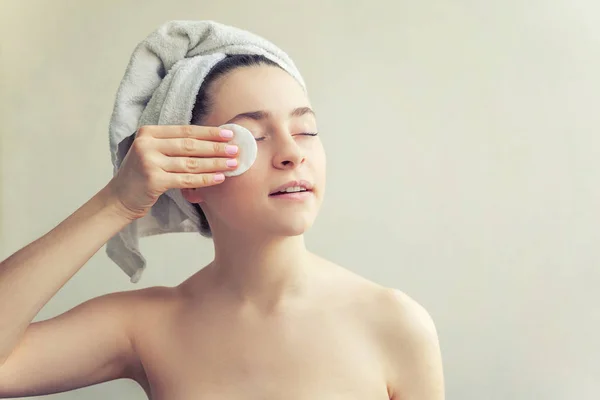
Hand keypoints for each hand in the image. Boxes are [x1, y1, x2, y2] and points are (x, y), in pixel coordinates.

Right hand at [106, 125, 237, 220]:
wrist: (120, 198)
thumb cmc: (142, 175)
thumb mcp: (153, 152)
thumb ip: (173, 145)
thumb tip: (211, 141)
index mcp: (148, 132)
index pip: (185, 130)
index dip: (208, 132)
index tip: (228, 134)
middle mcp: (147, 145)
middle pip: (190, 145)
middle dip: (216, 147)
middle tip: (235, 149)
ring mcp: (149, 162)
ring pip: (191, 162)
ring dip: (215, 163)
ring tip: (232, 164)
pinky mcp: (154, 180)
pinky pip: (186, 179)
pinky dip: (205, 179)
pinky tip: (219, 178)